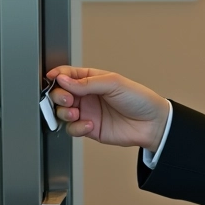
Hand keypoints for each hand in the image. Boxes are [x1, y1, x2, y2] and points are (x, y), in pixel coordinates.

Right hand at [45, 65, 170, 150]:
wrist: (152, 123)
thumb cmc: (139, 99)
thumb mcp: (113, 83)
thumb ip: (87, 82)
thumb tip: (63, 80)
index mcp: (92, 79)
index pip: (68, 75)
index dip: (58, 75)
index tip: (52, 78)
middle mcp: (87, 96)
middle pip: (60, 94)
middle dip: (58, 96)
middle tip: (67, 99)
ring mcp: (87, 112)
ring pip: (62, 112)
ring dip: (64, 113)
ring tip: (76, 113)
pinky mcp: (89, 129)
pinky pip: (72, 129)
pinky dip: (77, 127)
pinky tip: (89, 124)